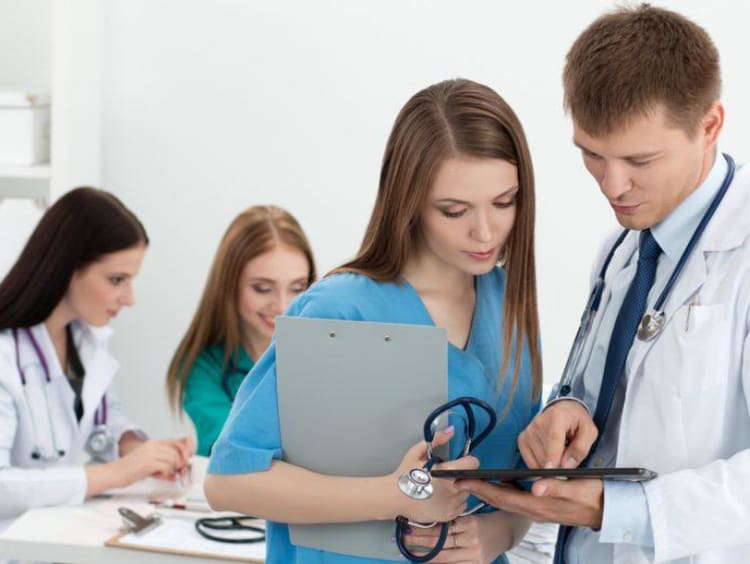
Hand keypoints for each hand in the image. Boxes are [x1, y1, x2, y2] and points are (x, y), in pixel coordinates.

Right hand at [113, 436, 194, 485]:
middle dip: (178, 463)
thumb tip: (178, 466)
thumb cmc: (129, 470)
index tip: (185, 460)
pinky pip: (167, 467)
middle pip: (176, 452)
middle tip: (175, 472)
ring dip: (171, 470)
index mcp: (152, 443)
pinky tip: (157, 476)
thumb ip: (162, 460)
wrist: (114, 474)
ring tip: (162, 475)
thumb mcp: (147, 460)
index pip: (175, 442)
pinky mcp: (149, 463)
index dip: (183, 451)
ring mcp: (150, 453)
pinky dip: (166, 474)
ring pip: (173, 459)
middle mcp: (152, 445)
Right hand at [391, 428, 478, 523]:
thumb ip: (436, 440)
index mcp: (449, 472)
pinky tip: (442, 499)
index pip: (473, 463)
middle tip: (446, 477)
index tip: (458, 463)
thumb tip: (451, 430)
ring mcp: (452, 504)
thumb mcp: (417, 452)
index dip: (466, 461)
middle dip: (461, 476)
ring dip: (459, 490)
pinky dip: (455, 502)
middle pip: (469, 479)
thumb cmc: (406, 474)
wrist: (394, 497)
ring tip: (443, 489)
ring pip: (465, 493)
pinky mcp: (448, 516)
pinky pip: (460, 507)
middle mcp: (454, 489)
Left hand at [401, 514, 504, 562]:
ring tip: (411, 552)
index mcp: (470, 523)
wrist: (505, 532)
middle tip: (405, 538)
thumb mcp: (470, 514)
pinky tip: (428, 562)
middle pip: (440, 543)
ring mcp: (475, 555)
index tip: (410, 527)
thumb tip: (427, 519)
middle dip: (420, 541)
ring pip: (445, 558)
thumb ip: (452, 518)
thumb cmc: (483, 520)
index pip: (442, 528)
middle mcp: (472, 540)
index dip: (424, 528)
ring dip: (426, 556)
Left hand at [464, 478, 603, 528]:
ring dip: (488, 492)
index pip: (503, 496)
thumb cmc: (595, 495)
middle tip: (458, 481)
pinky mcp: (542, 507)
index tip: (463, 481)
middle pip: (500, 500)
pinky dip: (503, 493)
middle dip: (478, 491)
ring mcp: (538, 510)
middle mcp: (535, 510)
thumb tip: (535, 486)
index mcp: (540, 504)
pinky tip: (500, 485)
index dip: (482, 488)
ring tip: (472, 482)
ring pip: (506, 501)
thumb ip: (556, 487)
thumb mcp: (577, 488)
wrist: (609, 509)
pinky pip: (516, 501)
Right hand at [518, 400, 597, 468]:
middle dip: (558, 466)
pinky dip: (541, 465)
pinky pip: (530, 462)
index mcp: (557, 416)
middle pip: (545, 454)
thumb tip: (567, 466)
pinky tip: (550, 457)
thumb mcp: (589, 432)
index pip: (553, 439)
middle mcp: (538, 422)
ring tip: (560, 454)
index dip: (552, 456)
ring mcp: (528, 432)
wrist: (563, 410)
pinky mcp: (522, 440)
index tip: (550, 471)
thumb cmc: (577, 421)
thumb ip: (580, 449)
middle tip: (569, 461)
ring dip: (550, 466)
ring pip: (538, 461)